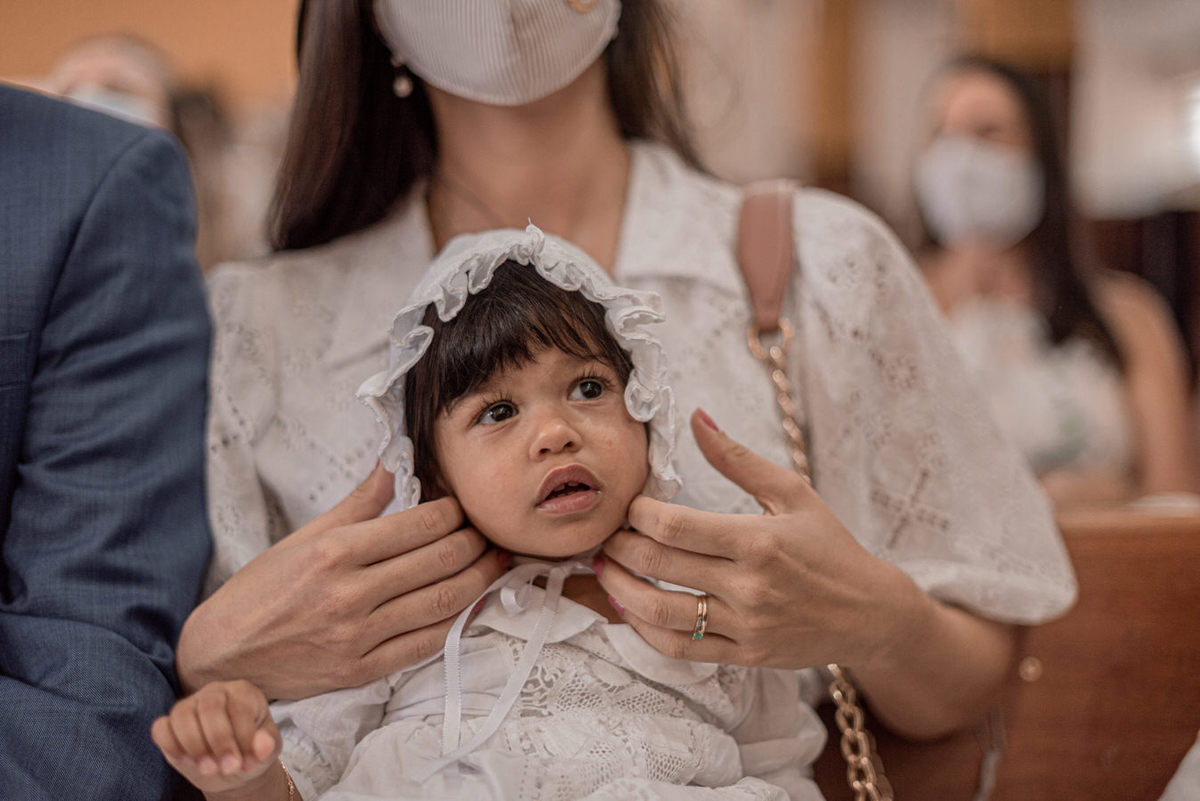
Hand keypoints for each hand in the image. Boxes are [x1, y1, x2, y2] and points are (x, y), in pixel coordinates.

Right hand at [150, 680, 278, 796]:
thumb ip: (266, 745)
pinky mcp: (169, 723)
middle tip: (228, 768)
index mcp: (243, 692)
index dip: (243, 737)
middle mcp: (215, 692)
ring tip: (209, 769)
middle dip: (219, 742)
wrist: (232, 765)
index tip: (247, 763)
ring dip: (194, 746)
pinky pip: (161, 728)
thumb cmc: (252, 750)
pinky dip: (171, 745)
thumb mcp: (266, 749)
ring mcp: (190, 704)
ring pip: (182, 715)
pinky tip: (187, 761)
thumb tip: (263, 745)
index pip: (239, 707)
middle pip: (210, 708)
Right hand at [176, 464, 506, 698]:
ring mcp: (359, 636)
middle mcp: (351, 593)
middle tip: (487, 531)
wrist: (221, 655)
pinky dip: (457, 621)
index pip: (421, 524)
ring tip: (494, 561)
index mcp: (336, 552)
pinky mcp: (362, 670)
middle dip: (475, 541)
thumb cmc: (260, 592)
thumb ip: (357, 503)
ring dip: (480, 579)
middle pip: (440, 560)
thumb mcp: (304, 537)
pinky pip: (426, 644)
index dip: (455, 512)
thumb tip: (393, 464)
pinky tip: (472, 603)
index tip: (464, 506)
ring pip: (443, 601)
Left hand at [595, 409, 912, 670]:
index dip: (637, 513)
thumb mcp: (791, 492)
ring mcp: (744, 626)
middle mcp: (748, 587)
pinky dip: (645, 630)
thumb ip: (736, 458)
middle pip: (658, 565)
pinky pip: (679, 649)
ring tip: (606, 568)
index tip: (630, 504)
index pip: (673, 526)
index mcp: (757, 541)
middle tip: (608, 533)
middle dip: (620, 545)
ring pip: (660, 612)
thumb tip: (695, 417)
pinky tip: (631, 608)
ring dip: (620, 589)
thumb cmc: (829, 545)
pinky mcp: (743, 655)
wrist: (869, 612)